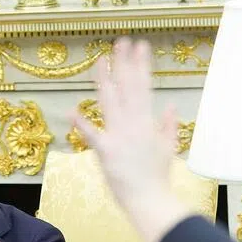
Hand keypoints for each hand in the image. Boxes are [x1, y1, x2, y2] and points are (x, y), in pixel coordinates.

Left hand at [71, 38, 190, 241]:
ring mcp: (119, 136)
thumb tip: (170, 107)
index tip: (140, 45)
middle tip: (122, 41)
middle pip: (128, 88)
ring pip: (110, 102)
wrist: (151, 200)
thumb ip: (168, 125)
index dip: (141, 65)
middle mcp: (133, 124)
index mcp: (147, 122)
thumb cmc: (157, 176)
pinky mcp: (106, 152)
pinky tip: (71, 110)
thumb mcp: (168, 147)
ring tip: (100, 59)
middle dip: (125, 63)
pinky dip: (82, 124)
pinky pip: (92, 136)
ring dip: (105, 80)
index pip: (144, 86)